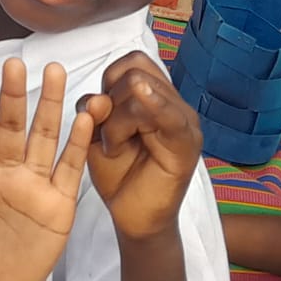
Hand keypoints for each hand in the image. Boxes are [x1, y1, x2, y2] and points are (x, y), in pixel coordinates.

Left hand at [0, 59, 99, 280]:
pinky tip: (83, 117)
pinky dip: (76, 144)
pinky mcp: (59, 203)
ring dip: (49, 106)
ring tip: (54, 71)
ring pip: (43, 138)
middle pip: (11, 127)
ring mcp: (34, 184)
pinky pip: (68, 168)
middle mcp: (6, 172)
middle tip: (15, 62)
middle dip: (13, 96)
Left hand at [86, 52, 202, 241]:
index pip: (132, 63)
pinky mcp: (187, 144)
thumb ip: (93, 110)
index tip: (103, 115)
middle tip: (109, 138)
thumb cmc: (117, 172)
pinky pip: (170, 115)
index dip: (108, 84)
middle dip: (109, 104)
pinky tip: (143, 105)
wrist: (133, 218)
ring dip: (115, 123)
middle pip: (133, 73)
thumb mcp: (95, 133)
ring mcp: (184, 122)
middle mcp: (173, 103)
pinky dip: (152, 106)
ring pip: (138, 91)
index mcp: (154, 96)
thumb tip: (98, 99)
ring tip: (115, 148)